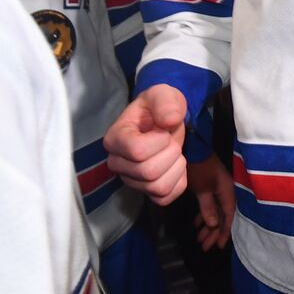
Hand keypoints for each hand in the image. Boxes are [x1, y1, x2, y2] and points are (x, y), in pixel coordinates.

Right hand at [104, 85, 188, 205]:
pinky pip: (165, 198)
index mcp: (115, 139)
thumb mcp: (162, 94)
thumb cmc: (159, 107)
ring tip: (173, 152)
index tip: (163, 130)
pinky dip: (178, 183)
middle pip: (148, 172)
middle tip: (171, 140)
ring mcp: (130, 180)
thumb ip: (165, 102)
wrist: (165, 119)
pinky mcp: (145, 191)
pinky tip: (175, 167)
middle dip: (171, 153)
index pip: (137, 151)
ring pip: (157, 188)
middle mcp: (117, 163)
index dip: (160, 141)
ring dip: (176, 167)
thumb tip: (169, 121)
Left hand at [187, 155, 235, 250]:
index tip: (219, 246)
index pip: (229, 215)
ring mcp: (216, 188)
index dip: (225, 231)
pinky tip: (197, 224)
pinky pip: (208, 205)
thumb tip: (213, 225)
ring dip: (208, 226)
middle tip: (204, 247)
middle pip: (222, 216)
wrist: (192, 147)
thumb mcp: (203, 188)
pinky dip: (203, 215)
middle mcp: (225, 191)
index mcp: (227, 190)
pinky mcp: (208, 187)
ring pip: (214, 212)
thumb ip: (208, 207)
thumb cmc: (199, 168)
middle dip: (214, 232)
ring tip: (199, 239)